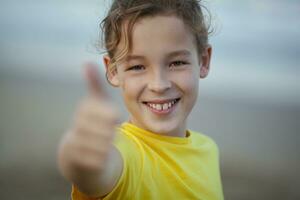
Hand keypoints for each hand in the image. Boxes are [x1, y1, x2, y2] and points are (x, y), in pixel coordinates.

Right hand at [58, 63, 119, 181]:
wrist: (75, 150)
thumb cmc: (91, 122)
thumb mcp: (95, 103)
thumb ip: (94, 85)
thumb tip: (86, 62)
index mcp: (86, 108)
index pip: (111, 116)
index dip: (114, 120)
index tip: (112, 120)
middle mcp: (79, 124)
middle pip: (109, 132)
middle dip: (111, 135)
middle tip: (108, 134)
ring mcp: (76, 141)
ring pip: (105, 147)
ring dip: (107, 147)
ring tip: (102, 144)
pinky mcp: (76, 158)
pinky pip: (99, 160)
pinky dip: (102, 159)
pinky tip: (97, 155)